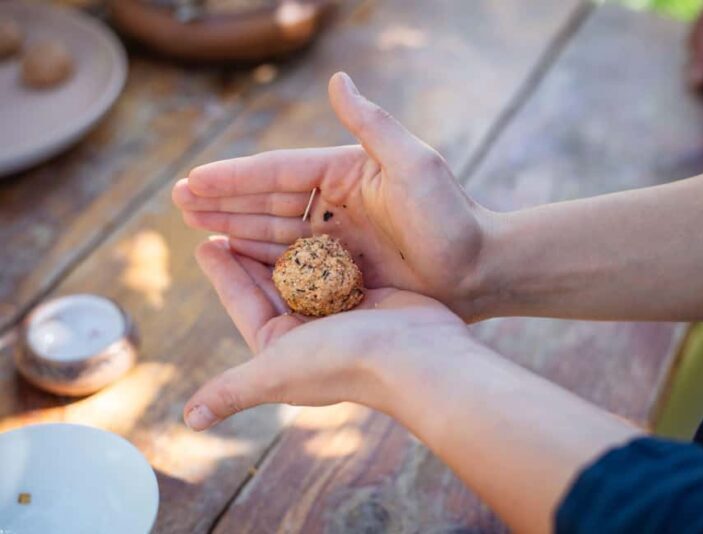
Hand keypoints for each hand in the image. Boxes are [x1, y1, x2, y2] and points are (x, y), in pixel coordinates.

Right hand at [173, 72, 491, 320]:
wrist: (481, 270)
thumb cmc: (452, 216)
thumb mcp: (413, 163)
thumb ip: (371, 124)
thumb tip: (336, 79)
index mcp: (346, 173)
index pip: (280, 173)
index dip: (236, 177)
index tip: (194, 179)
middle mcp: (337, 203)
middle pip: (268, 202)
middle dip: (224, 201)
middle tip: (178, 200)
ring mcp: (338, 239)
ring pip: (274, 232)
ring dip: (234, 228)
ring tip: (194, 226)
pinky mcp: (343, 272)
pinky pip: (293, 265)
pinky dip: (262, 261)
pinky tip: (233, 259)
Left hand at [183, 237, 469, 430]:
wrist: (415, 356)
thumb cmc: (342, 362)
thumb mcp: (275, 372)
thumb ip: (232, 390)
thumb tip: (189, 421)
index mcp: (281, 348)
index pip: (243, 302)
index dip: (223, 273)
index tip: (204, 242)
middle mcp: (308, 332)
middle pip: (271, 281)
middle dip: (250, 251)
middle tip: (231, 216)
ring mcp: (339, 312)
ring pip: (304, 269)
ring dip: (285, 243)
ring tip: (267, 209)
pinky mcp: (368, 294)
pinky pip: (336, 263)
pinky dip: (322, 244)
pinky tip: (313, 218)